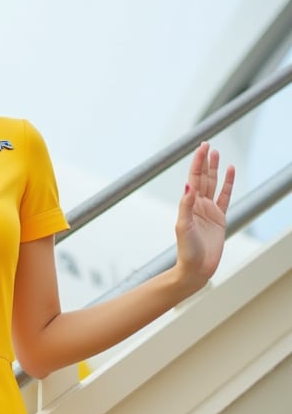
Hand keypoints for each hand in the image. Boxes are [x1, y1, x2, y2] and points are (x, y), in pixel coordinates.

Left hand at [174, 142, 234, 288]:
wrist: (196, 269)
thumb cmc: (186, 250)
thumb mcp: (183, 226)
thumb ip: (186, 205)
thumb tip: (188, 186)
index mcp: (188, 205)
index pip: (193, 178)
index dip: (198, 162)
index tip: (202, 147)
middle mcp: (198, 205)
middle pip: (203, 178)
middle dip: (205, 162)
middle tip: (207, 144)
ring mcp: (209, 211)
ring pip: (213, 185)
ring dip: (215, 169)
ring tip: (217, 153)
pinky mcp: (219, 219)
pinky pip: (225, 197)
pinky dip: (227, 184)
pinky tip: (229, 171)